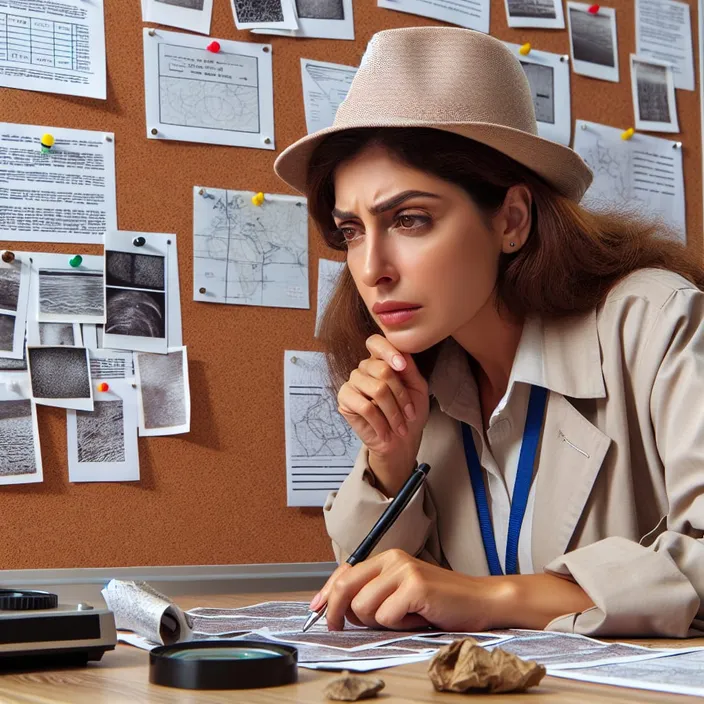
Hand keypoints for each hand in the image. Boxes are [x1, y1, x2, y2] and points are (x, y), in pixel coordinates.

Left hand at [311, 549, 510, 632]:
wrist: (480, 601)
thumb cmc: (440, 601)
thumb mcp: (401, 591)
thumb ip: (374, 591)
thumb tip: (337, 606)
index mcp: (387, 558)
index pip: (345, 572)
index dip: (326, 594)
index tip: (317, 610)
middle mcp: (393, 559)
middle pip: (346, 586)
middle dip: (337, 612)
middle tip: (340, 628)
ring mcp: (404, 571)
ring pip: (364, 607)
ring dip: (379, 622)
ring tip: (402, 617)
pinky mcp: (415, 587)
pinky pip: (386, 617)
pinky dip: (398, 625)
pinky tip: (415, 618)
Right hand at [337, 334, 429, 480]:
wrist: (400, 442)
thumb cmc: (410, 413)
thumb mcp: (417, 388)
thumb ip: (409, 369)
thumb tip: (401, 355)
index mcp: (381, 360)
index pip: (376, 342)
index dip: (388, 351)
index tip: (402, 367)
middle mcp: (364, 368)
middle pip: (382, 370)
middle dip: (401, 395)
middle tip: (409, 414)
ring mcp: (352, 383)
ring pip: (377, 390)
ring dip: (393, 412)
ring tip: (400, 427)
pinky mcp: (344, 400)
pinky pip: (364, 407)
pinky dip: (380, 422)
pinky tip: (385, 432)